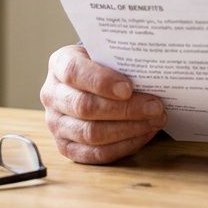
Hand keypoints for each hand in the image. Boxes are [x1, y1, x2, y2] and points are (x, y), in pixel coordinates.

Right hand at [39, 45, 166, 163]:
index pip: (74, 72)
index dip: (101, 81)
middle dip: (125, 109)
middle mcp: (52, 95)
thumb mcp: (107, 53)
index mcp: (59, 64)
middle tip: (155, 106)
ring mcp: (56, 124)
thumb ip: (121, 59)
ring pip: (91, 133)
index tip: (129, 88)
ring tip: (155, 120)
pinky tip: (144, 134)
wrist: (91, 83)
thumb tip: (152, 71)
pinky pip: (96, 153)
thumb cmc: (104, 66)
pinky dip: (124, 145)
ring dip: (128, 129)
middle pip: (85, 107)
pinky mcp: (66, 147)